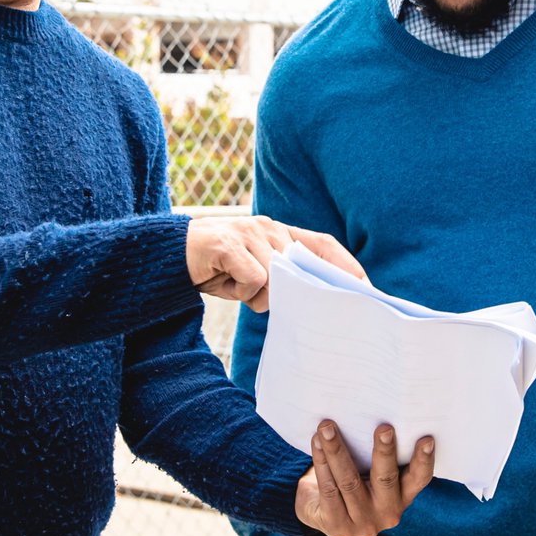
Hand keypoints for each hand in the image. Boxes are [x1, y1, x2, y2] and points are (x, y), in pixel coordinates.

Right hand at [185, 216, 364, 312]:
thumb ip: (279, 282)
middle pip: (298, 265)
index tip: (366, 287)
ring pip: (275, 275)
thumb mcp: (254, 276)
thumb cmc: (218, 270)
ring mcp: (248, 232)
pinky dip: (242, 290)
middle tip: (289, 308)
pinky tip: (223, 282)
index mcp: (278, 232)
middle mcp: (267, 227)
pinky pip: (253, 277)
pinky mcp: (229, 244)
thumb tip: (310, 304)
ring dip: (257, 294)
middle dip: (297, 291)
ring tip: (234, 285)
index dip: (345, 264)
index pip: (322, 243)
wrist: (170, 257)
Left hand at [295, 421, 433, 535]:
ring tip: (327, 426)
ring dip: (336, 450)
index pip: (419, 479)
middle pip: (385, 479)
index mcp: (403, 496)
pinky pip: (329, 489)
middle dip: (384, 452)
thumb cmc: (354, 478)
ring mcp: (362, 522)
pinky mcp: (337, 526)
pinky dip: (322, 462)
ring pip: (349, 481)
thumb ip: (377, 454)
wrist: (321, 512)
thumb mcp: (370, 472)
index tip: (426, 438)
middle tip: (384, 427)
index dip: (423, 460)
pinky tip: (316, 442)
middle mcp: (388, 512)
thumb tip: (372, 411)